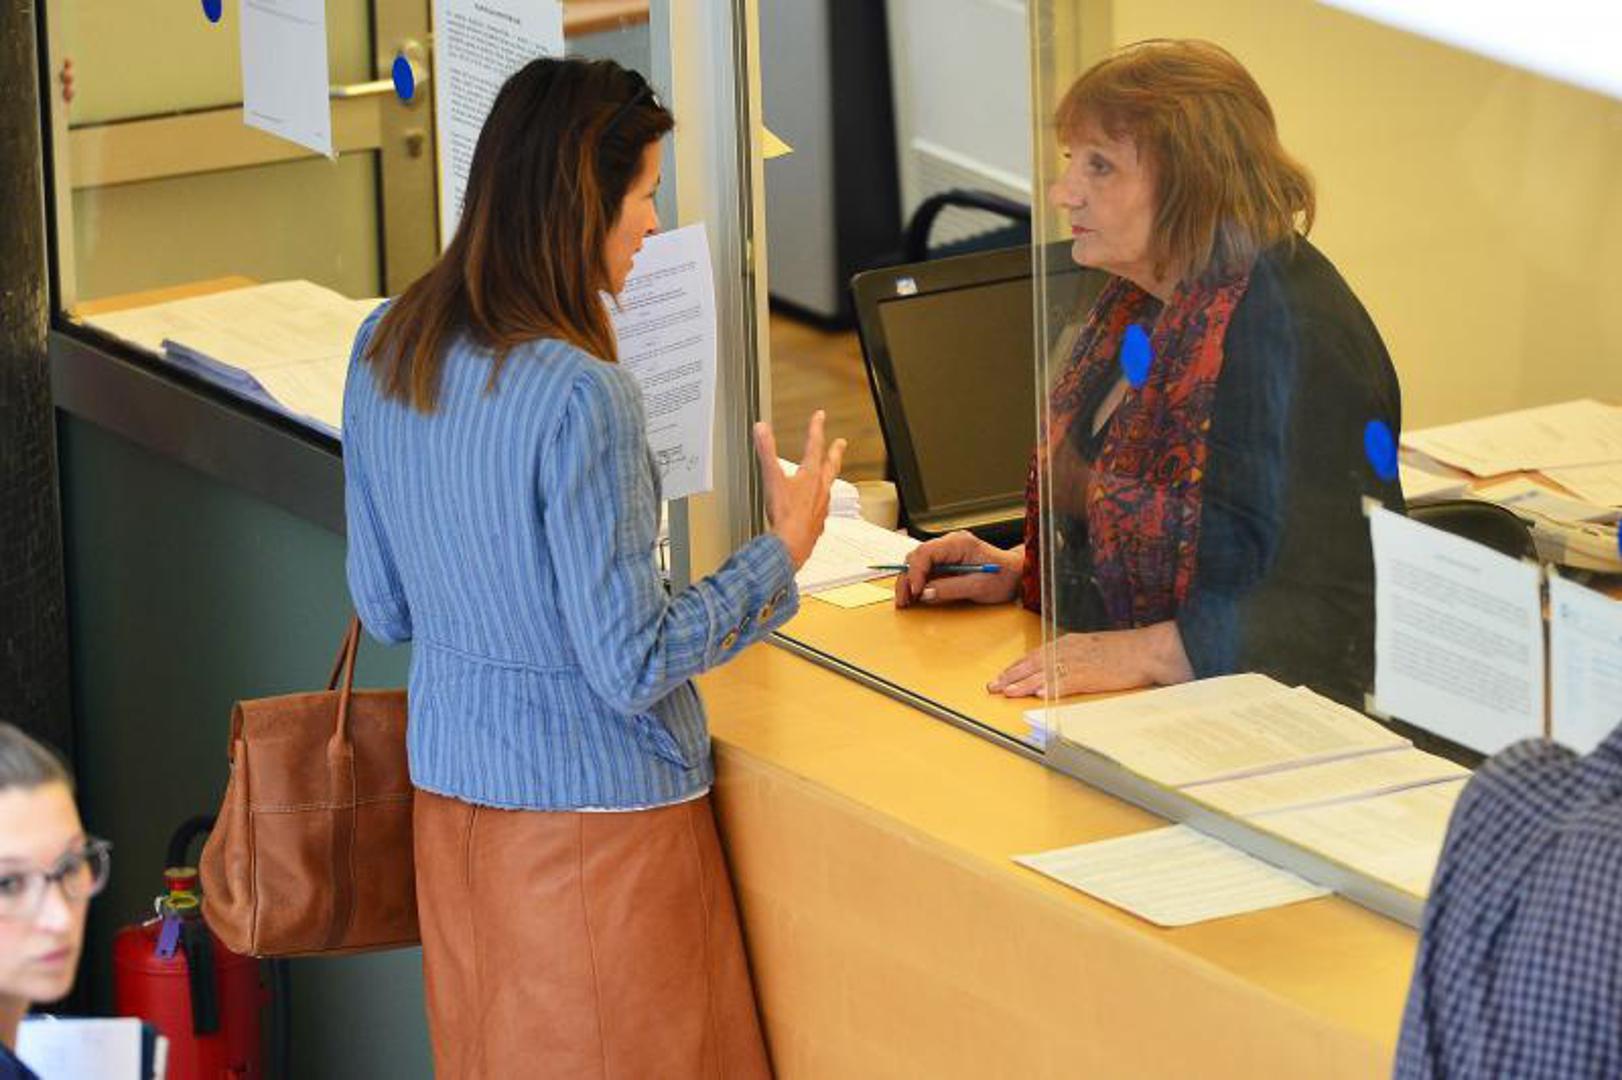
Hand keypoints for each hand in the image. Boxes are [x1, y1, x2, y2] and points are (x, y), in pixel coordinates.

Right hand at [753, 411, 846, 567]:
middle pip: (831, 465)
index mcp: (810, 476)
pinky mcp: (817, 523)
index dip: (816, 429)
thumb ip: (766, 451)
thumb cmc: (785, 515)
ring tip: (829, 475)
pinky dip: (820, 503)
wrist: (791, 545)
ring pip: (829, 487)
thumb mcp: (772, 478)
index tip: (820, 417)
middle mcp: (820, 490)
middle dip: (835, 451)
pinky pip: (822, 509)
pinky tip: (817, 507)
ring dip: (829, 477)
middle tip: (841, 443)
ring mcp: (822, 507)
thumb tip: (761, 428)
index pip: (815, 446)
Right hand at [894, 532, 1020, 607]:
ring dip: (909, 581)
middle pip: (917, 556)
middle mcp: (950, 544)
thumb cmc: (1004, 577)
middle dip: (907, 578)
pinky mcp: (946, 562)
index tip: (915, 591)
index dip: (916, 572)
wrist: (1016, 575)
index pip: (926, 552)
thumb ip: (952, 588)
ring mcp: (947, 552)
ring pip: (917, 563)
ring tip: (906, 601)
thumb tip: (926, 593)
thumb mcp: (980, 587)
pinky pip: (925, 570)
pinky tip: (915, 596)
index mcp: (959, 543)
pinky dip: (917, 583)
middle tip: (903, 600)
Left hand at [987, 622, 1194, 696]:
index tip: (1003, 675)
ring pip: (1042, 674)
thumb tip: (1060, 668)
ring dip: (1021, 684)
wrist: (1147, 650)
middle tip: (993, 686)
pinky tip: (1036, 694)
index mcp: (1070, 642)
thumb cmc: (1126, 650)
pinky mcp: (1088, 676)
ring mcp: (1077, 663)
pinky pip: (1063, 684)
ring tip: (1005, 692)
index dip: (1017, 666)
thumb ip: (1076, 656)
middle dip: (1011, 675)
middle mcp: (1069, 650)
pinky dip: (1048, 689)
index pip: (1036, 654)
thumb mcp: (1094, 647)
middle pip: (1032, 663)